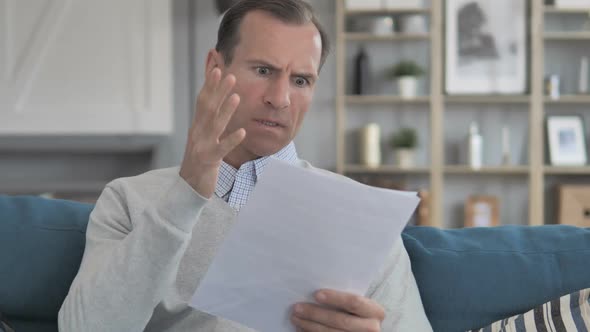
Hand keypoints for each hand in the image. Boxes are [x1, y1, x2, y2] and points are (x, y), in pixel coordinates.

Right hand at [179, 67, 244, 197]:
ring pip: (214, 125)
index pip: (203, 101)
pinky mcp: (208, 160)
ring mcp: (202, 146)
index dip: (209, 85)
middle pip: (207, 108)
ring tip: (237, 96)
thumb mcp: (203, 138)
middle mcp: (198, 133)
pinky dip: (231, 140)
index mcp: (197, 126)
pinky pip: (221, 149)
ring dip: (226, 110)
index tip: (217, 69)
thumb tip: (216, 103)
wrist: (188, 187)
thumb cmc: (200, 160)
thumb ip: (209, 121)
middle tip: (229, 74)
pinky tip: (242, 132)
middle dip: (218, 90)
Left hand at [291, 289, 384, 331]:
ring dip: (309, 326)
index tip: (316, 294)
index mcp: (375, 312)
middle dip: (316, 314)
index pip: (355, 302)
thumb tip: (314, 290)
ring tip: (295, 318)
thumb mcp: (358, 305)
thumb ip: (345, 298)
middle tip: (297, 308)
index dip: (335, 298)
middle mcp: (371, 328)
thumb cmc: (357, 313)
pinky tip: (301, 328)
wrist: (362, 331)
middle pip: (340, 320)